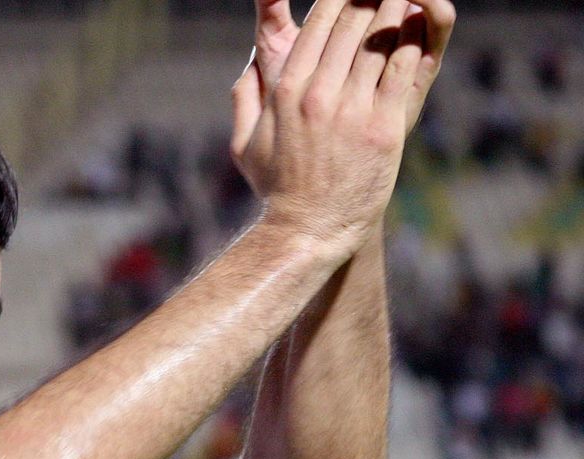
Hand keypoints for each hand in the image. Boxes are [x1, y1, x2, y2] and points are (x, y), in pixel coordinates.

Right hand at [229, 0, 455, 251]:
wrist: (308, 231)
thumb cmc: (277, 190)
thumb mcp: (244, 144)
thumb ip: (246, 99)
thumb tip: (250, 66)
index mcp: (286, 92)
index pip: (319, 24)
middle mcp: (318, 94)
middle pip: (353, 22)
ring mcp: (353, 110)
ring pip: (381, 40)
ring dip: (396, 8)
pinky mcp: (384, 127)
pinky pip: (402, 69)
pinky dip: (413, 40)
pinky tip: (420, 23)